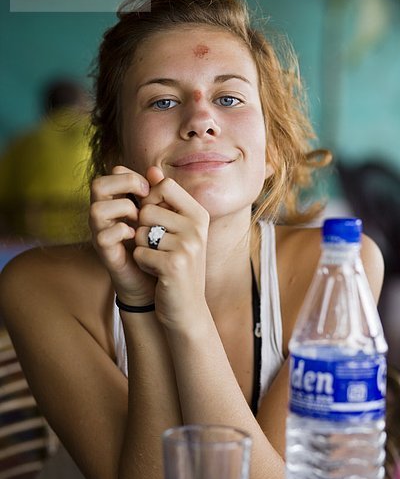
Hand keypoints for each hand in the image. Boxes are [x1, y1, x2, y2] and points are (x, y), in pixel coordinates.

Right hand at [89, 165, 155, 304]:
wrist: (154, 282)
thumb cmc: (155, 245)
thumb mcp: (158, 216)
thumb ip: (156, 194)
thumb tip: (155, 170)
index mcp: (116, 202)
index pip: (112, 173)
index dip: (131, 175)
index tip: (150, 188)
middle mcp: (104, 216)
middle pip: (97, 184)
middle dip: (124, 184)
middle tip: (145, 196)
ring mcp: (101, 234)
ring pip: (96, 209)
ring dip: (123, 209)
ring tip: (140, 220)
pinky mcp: (105, 254)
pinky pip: (103, 236)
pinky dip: (122, 232)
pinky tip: (138, 236)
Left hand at [134, 167, 209, 328]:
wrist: (186, 309)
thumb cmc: (177, 265)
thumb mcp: (175, 229)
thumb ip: (163, 199)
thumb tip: (151, 169)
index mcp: (199, 214)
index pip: (164, 186)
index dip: (151, 201)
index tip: (157, 222)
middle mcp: (197, 227)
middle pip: (147, 210)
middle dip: (143, 230)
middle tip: (159, 248)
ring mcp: (187, 246)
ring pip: (140, 232)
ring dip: (142, 248)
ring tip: (158, 261)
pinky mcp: (173, 265)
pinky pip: (138, 253)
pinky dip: (141, 264)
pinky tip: (157, 273)